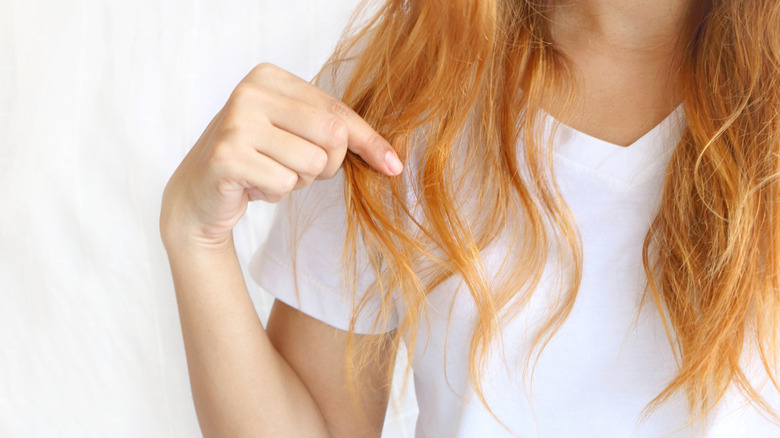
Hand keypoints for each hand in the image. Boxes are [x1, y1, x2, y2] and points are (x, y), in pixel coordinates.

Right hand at [160, 63, 402, 249]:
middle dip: (326, 165)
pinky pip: (285, 183)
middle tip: (295, 168)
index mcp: (271, 77)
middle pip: (332, 135)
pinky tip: (252, 185)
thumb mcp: (298, 136)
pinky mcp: (226, 156)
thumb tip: (393, 162)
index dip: (369, 142)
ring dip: (297, 181)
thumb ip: (339, 136)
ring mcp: (236, 122)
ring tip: (269, 173)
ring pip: (311, 163)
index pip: (338, 111)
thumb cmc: (258, 161)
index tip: (393, 166)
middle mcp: (251, 91)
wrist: (200, 193)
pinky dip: (275, 194)